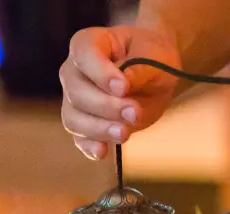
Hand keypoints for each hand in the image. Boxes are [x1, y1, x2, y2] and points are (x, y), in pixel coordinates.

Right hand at [60, 26, 181, 160]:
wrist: (155, 74)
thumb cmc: (152, 57)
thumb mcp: (155, 56)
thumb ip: (140, 68)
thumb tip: (125, 85)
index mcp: (88, 44)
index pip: (83, 55)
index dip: (100, 72)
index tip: (123, 87)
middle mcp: (74, 71)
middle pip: (77, 93)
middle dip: (106, 106)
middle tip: (133, 112)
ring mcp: (76, 99)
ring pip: (74, 118)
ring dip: (98, 129)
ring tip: (124, 134)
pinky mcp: (87, 123)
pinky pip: (80, 138)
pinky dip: (89, 146)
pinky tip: (103, 152)